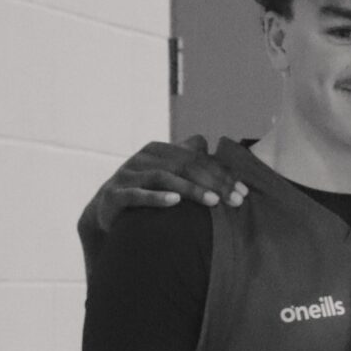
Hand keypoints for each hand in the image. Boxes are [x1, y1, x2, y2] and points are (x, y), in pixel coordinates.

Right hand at [94, 136, 246, 229]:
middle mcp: (142, 158)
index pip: (197, 159)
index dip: (222, 174)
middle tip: (236, 200)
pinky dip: (156, 198)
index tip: (243, 191)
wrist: (107, 210)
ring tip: (214, 202)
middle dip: (214, 183)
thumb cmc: (144, 189)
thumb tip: (205, 140)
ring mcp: (127, 175)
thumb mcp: (165, 171)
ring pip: (164, 178)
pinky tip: (176, 202)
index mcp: (159, 151)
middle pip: (184, 166)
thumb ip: (184, 157)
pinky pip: (137, 195)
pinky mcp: (115, 194)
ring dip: (191, 190)